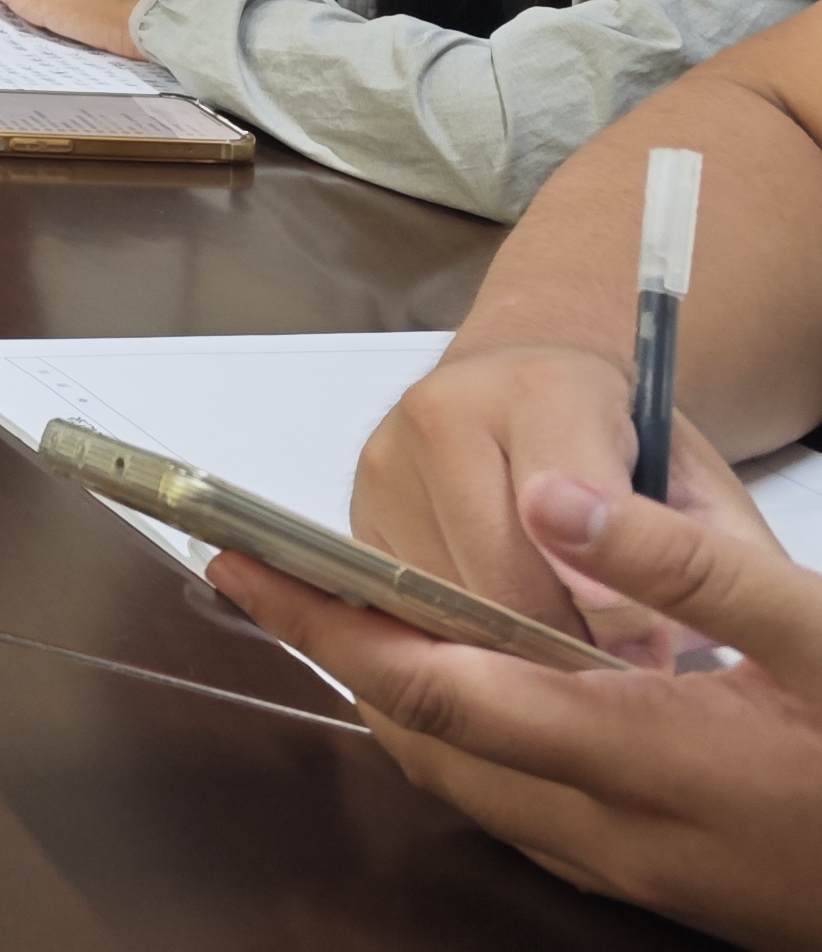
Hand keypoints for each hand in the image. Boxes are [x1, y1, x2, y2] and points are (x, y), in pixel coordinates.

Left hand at [209, 470, 821, 943]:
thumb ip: (690, 561)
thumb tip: (557, 499)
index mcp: (646, 757)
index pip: (437, 688)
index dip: (328, 623)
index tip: (242, 559)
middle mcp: (621, 832)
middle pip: (430, 743)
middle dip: (338, 659)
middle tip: (265, 577)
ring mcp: (642, 874)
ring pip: (471, 788)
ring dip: (400, 707)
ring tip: (345, 619)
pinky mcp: (669, 887)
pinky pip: (527, 818)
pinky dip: (471, 748)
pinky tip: (475, 694)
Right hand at [354, 345, 739, 643]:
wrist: (529, 382)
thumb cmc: (625, 447)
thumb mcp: (697, 485)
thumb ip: (701, 555)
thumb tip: (660, 642)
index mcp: (545, 389)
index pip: (568, 508)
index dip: (615, 601)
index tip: (651, 648)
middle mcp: (445, 410)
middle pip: (501, 573)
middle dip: (568, 642)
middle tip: (619, 673)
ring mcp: (387, 459)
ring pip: (449, 604)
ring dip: (513, 651)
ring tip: (569, 648)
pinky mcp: (356, 509)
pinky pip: (406, 610)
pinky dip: (462, 640)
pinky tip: (511, 632)